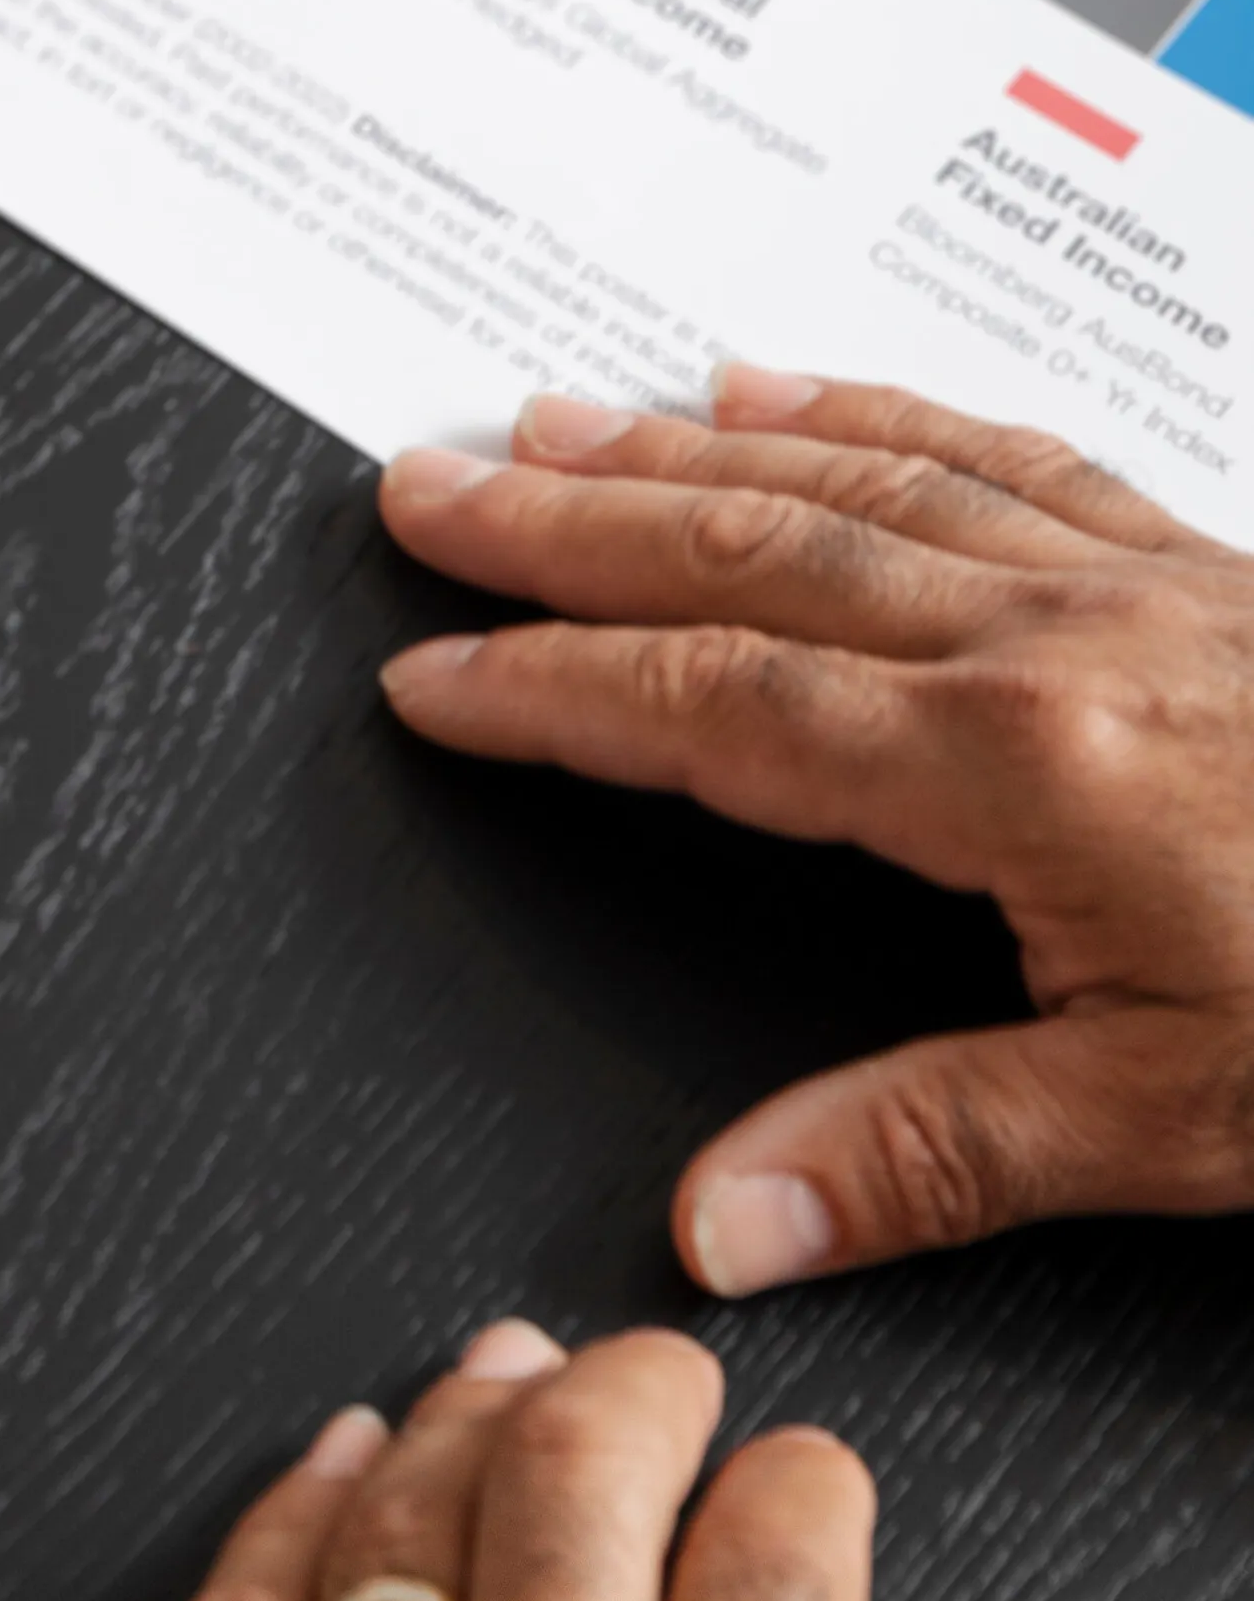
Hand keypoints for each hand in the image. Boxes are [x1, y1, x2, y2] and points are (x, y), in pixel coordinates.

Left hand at [157, 1315, 1074, 1600]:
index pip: (787, 1545)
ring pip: (409, 1494)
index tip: (813, 1488)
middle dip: (642, 1388)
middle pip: (588, 1459)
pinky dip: (288, 1508)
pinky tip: (327, 1457)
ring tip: (507, 1368)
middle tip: (668, 1381)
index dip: (810, 1488)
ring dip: (465, 1409)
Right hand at [382, 369, 1253, 1293]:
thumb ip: (934, 1150)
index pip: (719, 716)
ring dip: (672, 449)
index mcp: (1016, 770)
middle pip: (749, 554)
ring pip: (843, 478)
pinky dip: (855, 409)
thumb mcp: (1181, 1125)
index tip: (431, 676)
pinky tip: (772, 384)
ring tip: (542, 423)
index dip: (556, 695)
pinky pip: (980, 445)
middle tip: (422, 486)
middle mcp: (1044, 636)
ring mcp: (1116, 574)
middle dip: (563, 525)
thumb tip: (726, 1217)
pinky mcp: (1184, 554)